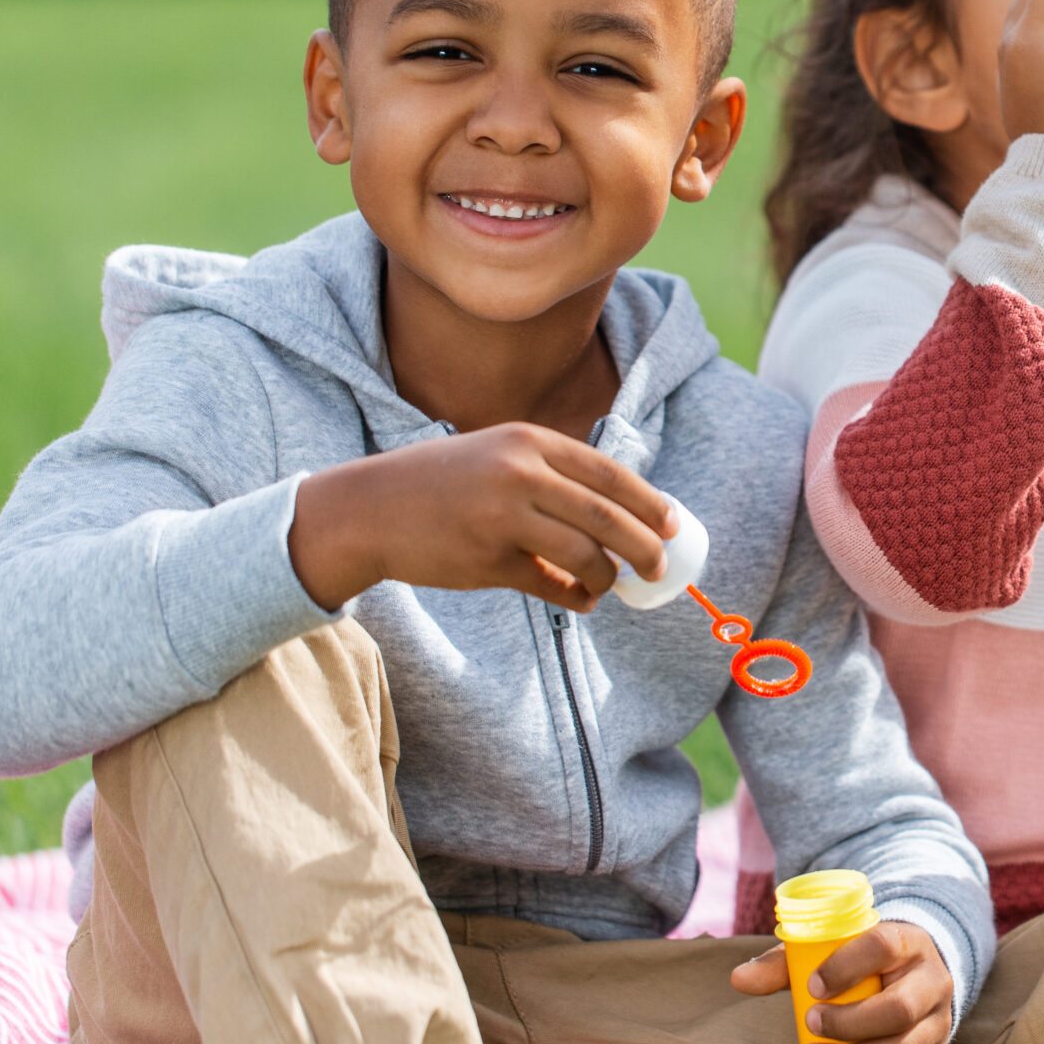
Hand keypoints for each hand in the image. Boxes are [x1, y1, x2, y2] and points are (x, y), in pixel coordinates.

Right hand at [289, 423, 677, 612]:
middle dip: (643, 545)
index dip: (649, 501)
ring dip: (607, 576)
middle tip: (660, 566)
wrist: (369, 509)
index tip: (674, 523)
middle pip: (606, 514)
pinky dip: (574, 596)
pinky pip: (547, 585)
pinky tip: (584, 602)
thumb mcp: (496, 456)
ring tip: (613, 586)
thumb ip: (550, 476)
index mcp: (528, 441)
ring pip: (582, 553)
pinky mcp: (486, 560)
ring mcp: (502, 517)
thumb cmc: (440, 484)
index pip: (608, 473)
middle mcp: (519, 473)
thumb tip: (616, 514)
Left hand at [730, 922, 953, 1043]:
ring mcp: (938, 1025)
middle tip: (807, 1027)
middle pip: (898, 1009)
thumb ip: (786, 964)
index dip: (847, 967)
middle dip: (848, 1025)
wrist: (913, 975)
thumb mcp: (830, 953)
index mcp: (906, 943)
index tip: (812, 986)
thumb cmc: (863, 963)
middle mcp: (931, 983)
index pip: (883, 947)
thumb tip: (738, 979)